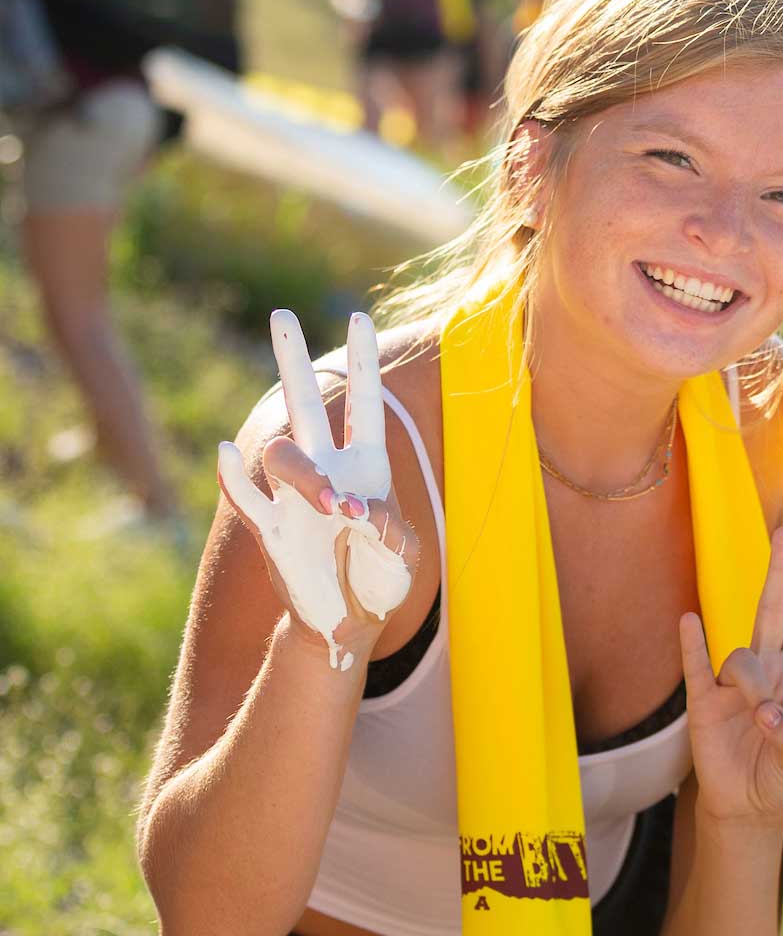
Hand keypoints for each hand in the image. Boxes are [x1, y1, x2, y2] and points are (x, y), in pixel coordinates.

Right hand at [218, 310, 418, 670]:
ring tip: (340, 510)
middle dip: (293, 361)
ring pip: (283, 454)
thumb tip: (353, 509)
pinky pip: (244, 495)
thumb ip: (387, 531)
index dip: (362, 362)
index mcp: (368, 467)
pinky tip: (226, 452)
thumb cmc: (384, 580)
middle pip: (306, 404)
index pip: (364, 404)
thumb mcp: (403, 556)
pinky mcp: (270, 529)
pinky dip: (233, 476)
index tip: (358, 316)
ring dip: (308, 476)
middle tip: (280, 314)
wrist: (347, 621)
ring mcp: (294, 497)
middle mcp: (327, 470)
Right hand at [679, 528, 782, 827]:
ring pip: (742, 653)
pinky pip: (696, 668)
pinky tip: (689, 622)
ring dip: (751, 677)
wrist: (745, 809)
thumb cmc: (779, 779)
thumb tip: (765, 710)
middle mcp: (766, 671)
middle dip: (781, 573)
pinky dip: (693, 646)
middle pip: (773, 610)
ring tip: (755, 711)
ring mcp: (732, 685)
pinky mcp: (703, 703)